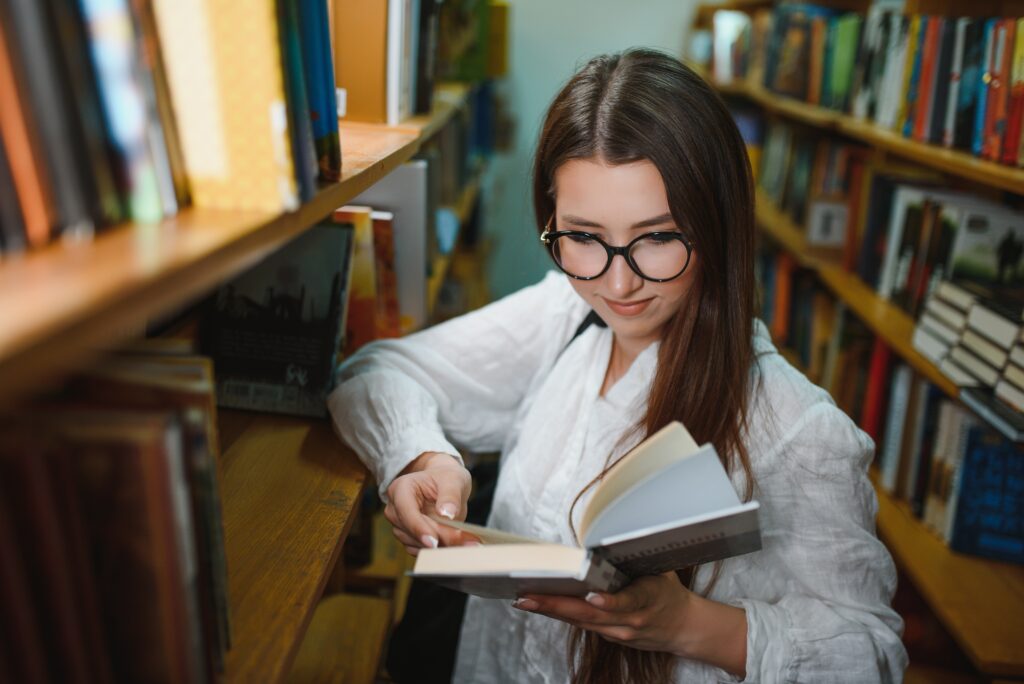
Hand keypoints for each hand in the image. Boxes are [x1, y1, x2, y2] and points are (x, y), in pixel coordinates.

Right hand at [384, 451, 475, 554]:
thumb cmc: (446, 478)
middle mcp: (396, 509)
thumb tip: (447, 514)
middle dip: (440, 538)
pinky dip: (441, 550)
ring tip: (469, 542)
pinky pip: (423, 551)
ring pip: (418, 544)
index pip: (406, 511)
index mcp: (400, 489)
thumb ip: (450, 495)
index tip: (434, 542)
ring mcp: (401, 526)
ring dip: (443, 546)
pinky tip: (460, 545)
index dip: (419, 528)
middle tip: (469, 542)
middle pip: (413, 531)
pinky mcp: (410, 539)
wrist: (445, 486)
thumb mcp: (454, 479)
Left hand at [513, 572, 747, 675]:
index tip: (592, 596)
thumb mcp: (661, 568)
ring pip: (580, 621)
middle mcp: (630, 620)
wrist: (682, 627)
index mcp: (648, 598)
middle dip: (556, 606)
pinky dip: (559, 614)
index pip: (628, 603)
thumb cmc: (667, 590)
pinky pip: (582, 624)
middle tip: (527, 597)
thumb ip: (637, 557)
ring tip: (524, 599)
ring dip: (550, 610)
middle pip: (590, 615)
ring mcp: (619, 632)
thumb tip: (613, 530)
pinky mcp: (610, 636)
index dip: (610, 602)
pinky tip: (539, 604)